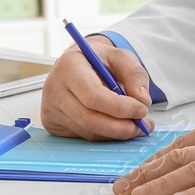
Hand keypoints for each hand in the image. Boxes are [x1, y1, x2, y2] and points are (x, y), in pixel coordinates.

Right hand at [40, 35, 154, 139]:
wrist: (81, 64)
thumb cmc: (100, 60)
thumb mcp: (121, 57)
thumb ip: (135, 75)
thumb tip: (142, 100)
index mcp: (68, 66)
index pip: (92, 95)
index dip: (119, 107)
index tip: (141, 110)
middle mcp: (54, 88)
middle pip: (89, 119)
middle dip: (120, 127)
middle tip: (143, 125)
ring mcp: (50, 108)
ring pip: (88, 131)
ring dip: (115, 133)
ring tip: (136, 126)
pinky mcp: (53, 123)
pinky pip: (83, 137)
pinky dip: (105, 135)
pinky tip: (117, 126)